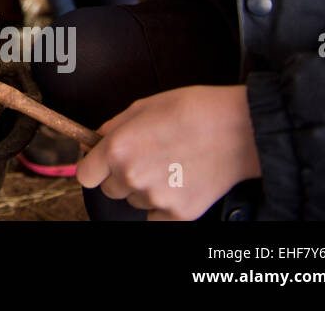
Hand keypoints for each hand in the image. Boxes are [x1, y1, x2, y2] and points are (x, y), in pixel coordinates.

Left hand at [78, 85, 261, 220]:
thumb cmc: (192, 111)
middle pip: (110, 189)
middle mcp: (132, 177)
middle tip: (146, 158)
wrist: (238, 130)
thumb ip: (113, 127)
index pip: (85, 175)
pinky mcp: (180, 215)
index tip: (101, 164)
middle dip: (121, 176)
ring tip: (170, 165)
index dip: (94, 168)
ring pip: (135, 201)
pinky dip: (165, 205)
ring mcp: (156, 198)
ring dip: (145, 189)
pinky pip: (157, 217)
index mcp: (117, 149)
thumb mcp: (142, 106)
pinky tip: (180, 183)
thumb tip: (96, 141)